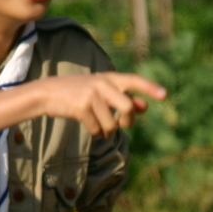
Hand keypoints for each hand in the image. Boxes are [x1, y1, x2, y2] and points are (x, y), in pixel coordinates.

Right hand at [41, 73, 166, 136]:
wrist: (48, 93)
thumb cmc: (79, 93)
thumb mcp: (102, 92)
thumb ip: (124, 98)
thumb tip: (145, 107)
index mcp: (110, 78)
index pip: (134, 81)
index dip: (150, 88)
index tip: (165, 95)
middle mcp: (102, 84)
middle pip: (127, 108)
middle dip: (128, 122)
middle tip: (123, 125)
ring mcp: (91, 95)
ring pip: (111, 123)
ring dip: (108, 132)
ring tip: (101, 128)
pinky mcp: (80, 107)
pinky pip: (97, 129)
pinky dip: (96, 133)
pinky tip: (90, 127)